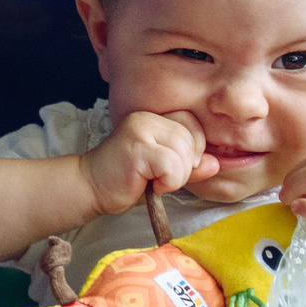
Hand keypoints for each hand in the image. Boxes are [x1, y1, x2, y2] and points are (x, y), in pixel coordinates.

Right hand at [81, 111, 216, 215]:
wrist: (89, 188)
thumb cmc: (125, 181)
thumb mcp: (164, 172)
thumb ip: (189, 166)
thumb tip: (215, 163)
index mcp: (154, 118)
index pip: (192, 124)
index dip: (194, 149)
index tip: (175, 168)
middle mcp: (147, 118)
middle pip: (191, 139)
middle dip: (185, 166)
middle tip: (161, 178)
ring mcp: (141, 130)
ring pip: (184, 153)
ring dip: (176, 177)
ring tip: (154, 182)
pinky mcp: (137, 148)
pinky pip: (173, 165)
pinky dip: (168, 182)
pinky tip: (150, 186)